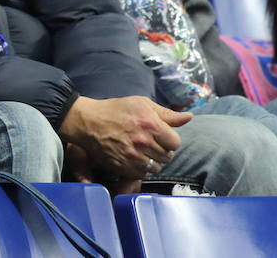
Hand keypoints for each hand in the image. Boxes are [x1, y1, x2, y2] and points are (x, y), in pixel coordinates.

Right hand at [59, 96, 188, 181]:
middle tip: (149, 144)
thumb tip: (189, 117)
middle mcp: (144, 141)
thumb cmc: (115, 110)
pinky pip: (142, 174)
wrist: (87, 122)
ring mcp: (133, 155)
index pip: (175, 142)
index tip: (159, 136)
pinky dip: (140, 168)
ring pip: (156, 167)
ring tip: (141, 151)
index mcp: (151, 124)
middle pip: (167, 156)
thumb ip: (166, 113)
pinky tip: (133, 158)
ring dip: (152, 161)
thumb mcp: (141, 104)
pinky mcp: (123, 166)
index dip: (169, 140)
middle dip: (161, 151)